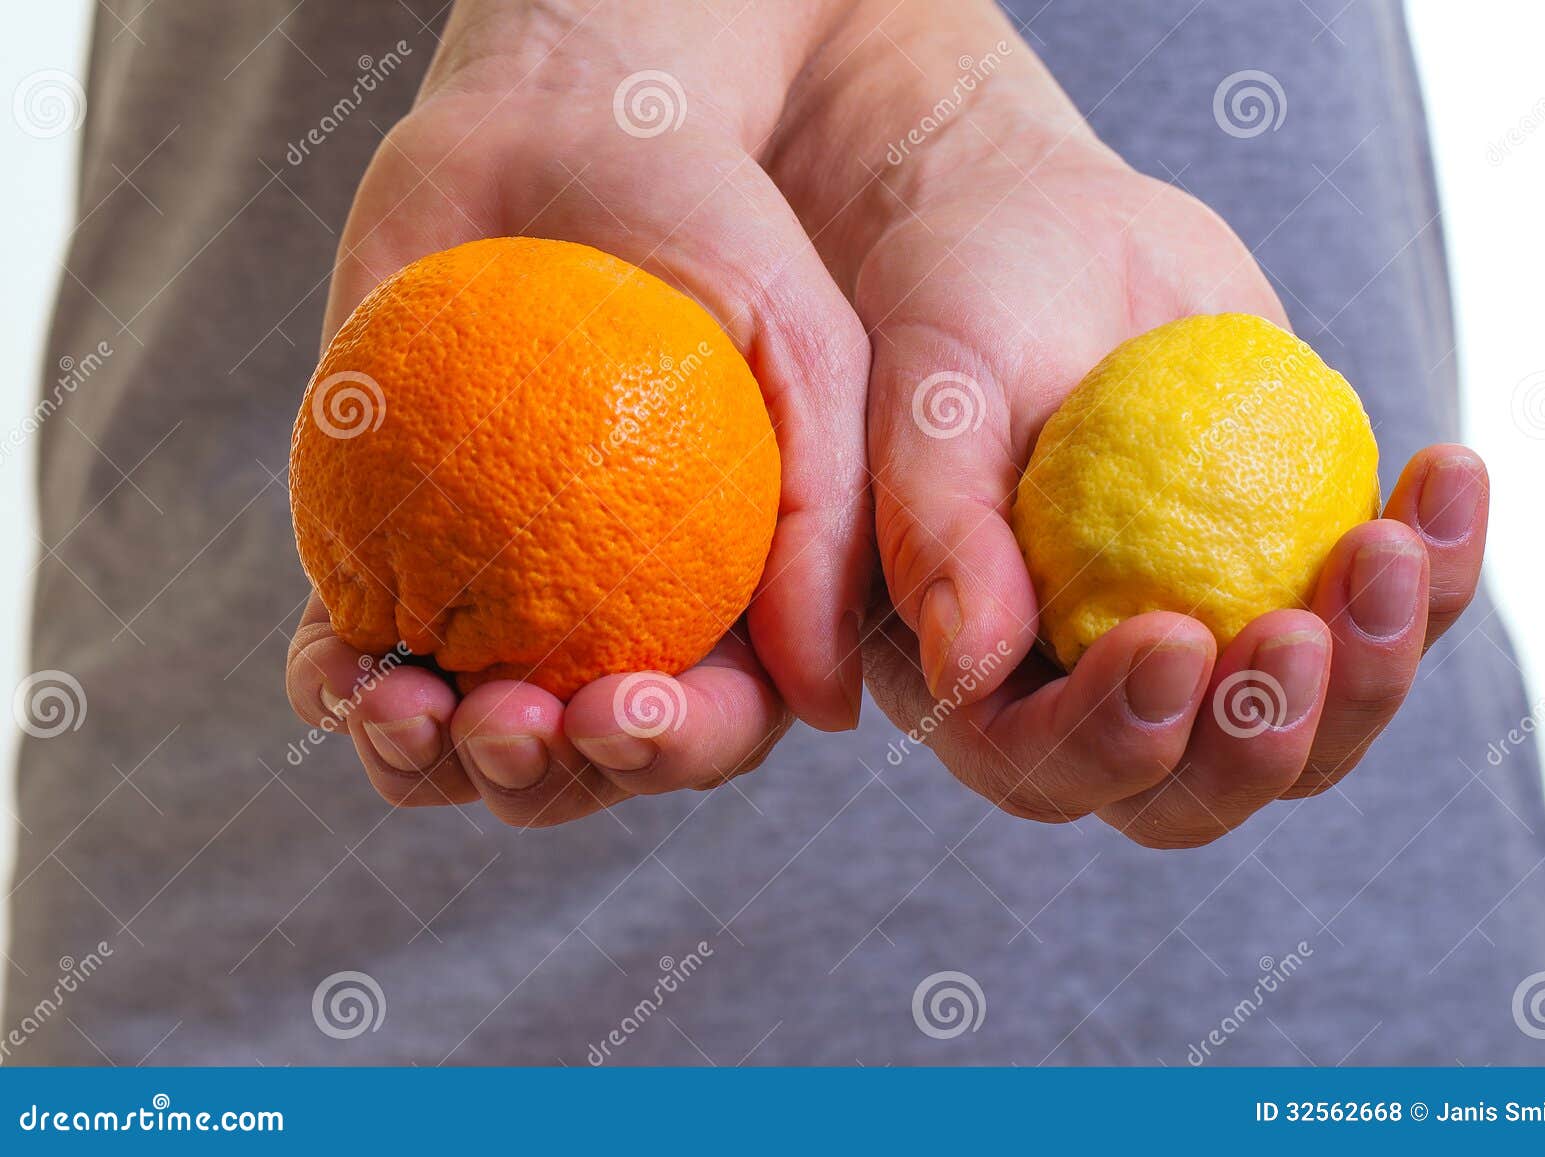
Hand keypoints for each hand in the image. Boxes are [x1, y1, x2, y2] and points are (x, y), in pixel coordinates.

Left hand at [285, 1, 873, 824]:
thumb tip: (832, 713)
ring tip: (403, 704)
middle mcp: (610, 619)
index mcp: (723, 604)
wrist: (558, 132)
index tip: (626, 705)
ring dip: (426, 764)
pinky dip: (335, 685)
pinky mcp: (392, 549)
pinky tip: (335, 667)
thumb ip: (830, 518)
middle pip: (579, 765)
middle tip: (507, 716)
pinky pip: (352, 653)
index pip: (713, 725)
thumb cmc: (703, 228)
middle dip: (540, 778)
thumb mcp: (806, 347)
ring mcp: (497, 594)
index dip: (673, 752)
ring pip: (458, 743)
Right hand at [771, 1, 1489, 845]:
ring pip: (1309, 738)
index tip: (1170, 637)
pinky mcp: (1291, 582)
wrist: (1054, 234)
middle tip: (1300, 632)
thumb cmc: (962, 308)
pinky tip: (1444, 478)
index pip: (1038, 762)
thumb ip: (935, 530)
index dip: (1110, 736)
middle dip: (1259, 741)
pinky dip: (1438, 571)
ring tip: (1392, 546)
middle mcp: (1089, 689)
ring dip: (1373, 671)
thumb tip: (966, 669)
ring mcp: (1206, 646)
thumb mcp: (934, 400)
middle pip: (1187, 793)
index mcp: (978, 677)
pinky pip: (1382, 622)